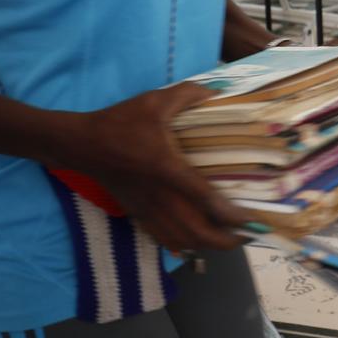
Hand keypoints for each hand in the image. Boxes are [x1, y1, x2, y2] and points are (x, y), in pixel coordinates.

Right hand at [66, 81, 252, 252]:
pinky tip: (198, 240)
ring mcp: (149, 210)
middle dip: (226, 240)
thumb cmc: (121, 123)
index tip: (254, 219)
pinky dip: (187, 246)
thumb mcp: (155, 100)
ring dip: (209, 245)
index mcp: (168, 169)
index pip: (206, 199)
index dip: (232, 215)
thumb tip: (219, 92)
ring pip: (184, 242)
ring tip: (229, 238)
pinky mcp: (139, 215)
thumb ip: (189, 94)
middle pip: (198, 233)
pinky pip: (166, 240)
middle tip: (248, 234)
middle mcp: (161, 196)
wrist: (83, 145)